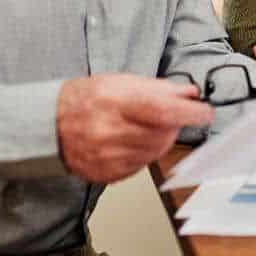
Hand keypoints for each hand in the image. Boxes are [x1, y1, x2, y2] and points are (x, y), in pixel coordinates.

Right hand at [57, 74, 214, 182]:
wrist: (50, 124)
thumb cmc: (86, 98)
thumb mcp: (120, 81)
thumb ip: (157, 88)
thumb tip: (189, 93)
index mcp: (114, 103)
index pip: (162, 110)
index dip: (189, 112)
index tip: (205, 112)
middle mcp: (109, 132)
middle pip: (162, 134)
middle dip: (175, 124)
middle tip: (171, 115)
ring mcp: (106, 157)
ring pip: (155, 152)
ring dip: (161, 139)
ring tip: (147, 126)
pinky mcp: (106, 174)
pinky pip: (141, 166)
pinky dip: (145, 153)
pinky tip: (133, 140)